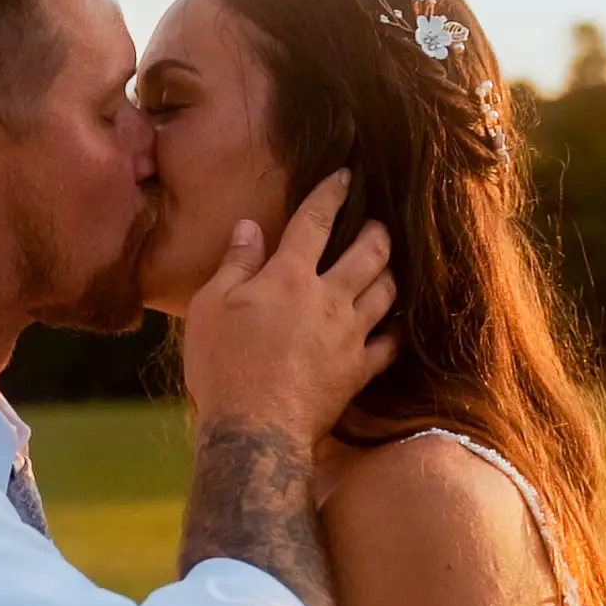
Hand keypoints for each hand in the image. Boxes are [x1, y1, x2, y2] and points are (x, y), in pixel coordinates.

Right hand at [181, 169, 398, 446]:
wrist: (254, 430)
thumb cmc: (223, 366)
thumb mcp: (209, 307)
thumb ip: (235, 264)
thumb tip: (249, 227)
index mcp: (289, 277)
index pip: (315, 221)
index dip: (331, 194)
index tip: (345, 175)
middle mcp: (329, 299)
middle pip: (369, 252)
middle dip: (377, 230)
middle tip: (376, 223)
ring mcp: (349, 336)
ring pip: (386, 292)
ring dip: (390, 272)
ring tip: (387, 265)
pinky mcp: (358, 372)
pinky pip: (390, 344)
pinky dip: (395, 329)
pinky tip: (393, 324)